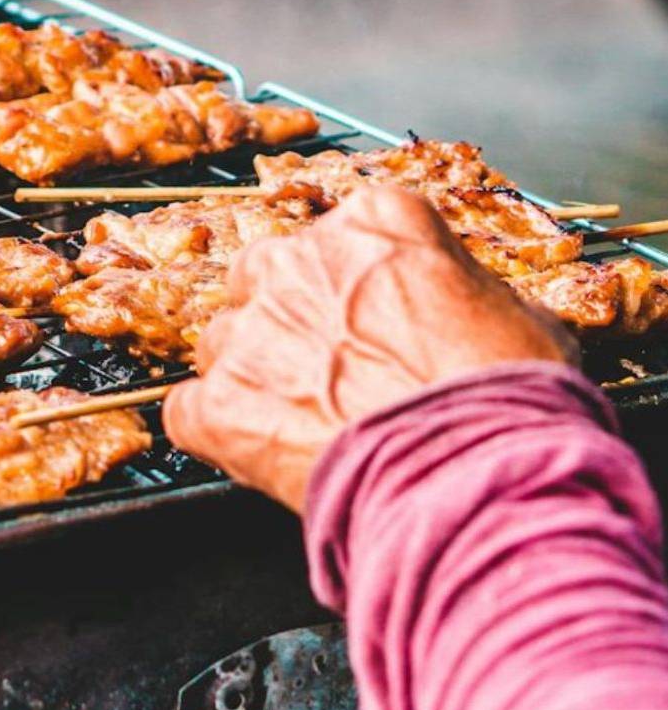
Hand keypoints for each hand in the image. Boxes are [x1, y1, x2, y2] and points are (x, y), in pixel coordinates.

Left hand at [162, 185, 574, 512]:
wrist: (479, 486)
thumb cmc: (511, 404)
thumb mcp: (519, 318)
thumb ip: (461, 292)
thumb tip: (456, 306)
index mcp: (374, 223)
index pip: (345, 233)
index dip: (359, 285)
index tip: (375, 318)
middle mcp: (297, 260)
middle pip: (265, 276)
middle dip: (288, 320)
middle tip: (332, 373)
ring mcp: (250, 331)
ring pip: (224, 341)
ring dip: (253, 377)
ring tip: (308, 426)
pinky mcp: (217, 404)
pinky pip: (189, 411)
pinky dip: (217, 434)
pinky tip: (261, 457)